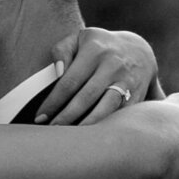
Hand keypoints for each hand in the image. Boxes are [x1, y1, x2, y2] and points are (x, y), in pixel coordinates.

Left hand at [35, 27, 160, 126]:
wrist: (139, 50)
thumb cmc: (98, 48)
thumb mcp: (80, 39)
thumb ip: (62, 51)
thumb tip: (57, 72)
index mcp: (94, 50)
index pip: (69, 81)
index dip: (53, 102)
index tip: (40, 118)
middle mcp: (112, 64)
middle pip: (85, 98)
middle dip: (66, 117)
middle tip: (52, 131)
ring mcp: (127, 80)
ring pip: (105, 109)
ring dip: (86, 125)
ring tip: (70, 138)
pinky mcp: (137, 95)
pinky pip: (119, 115)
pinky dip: (105, 127)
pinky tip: (90, 137)